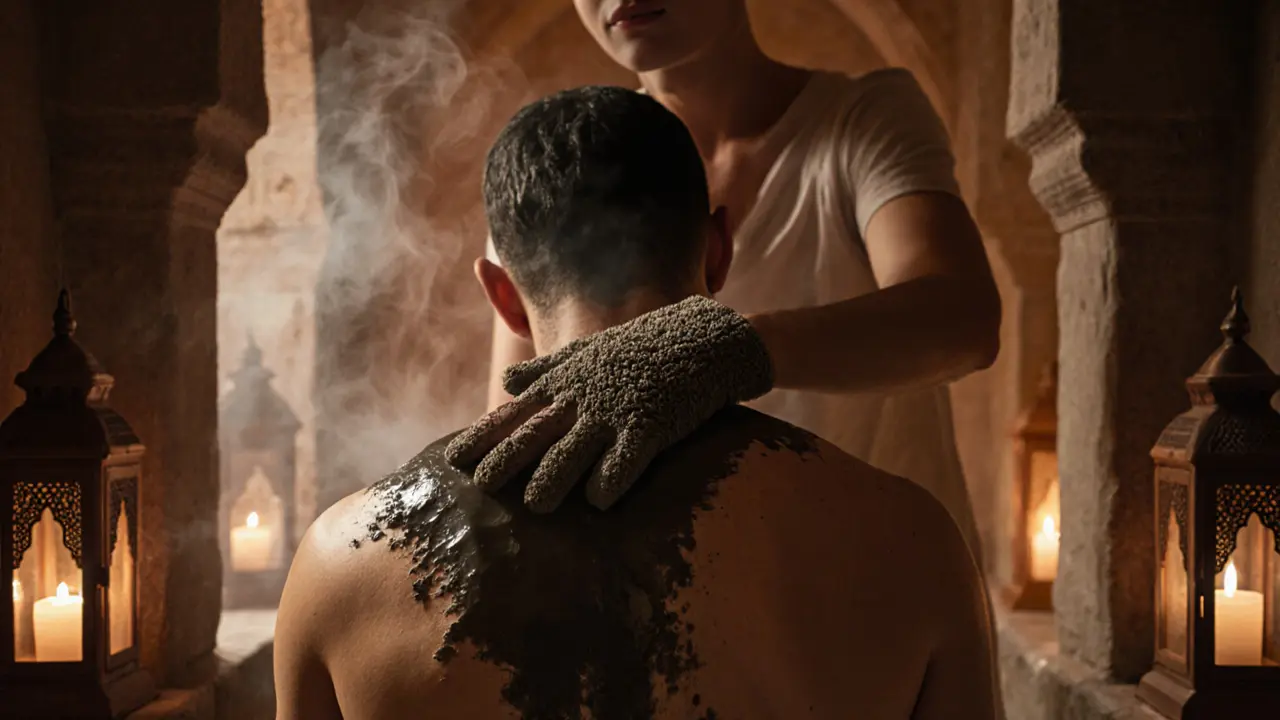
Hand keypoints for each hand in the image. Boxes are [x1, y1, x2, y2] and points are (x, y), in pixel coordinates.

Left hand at [445, 296, 773, 511]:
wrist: (706, 339)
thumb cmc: (645, 349)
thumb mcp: (590, 353)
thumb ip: (547, 370)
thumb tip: (507, 382)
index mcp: (567, 382)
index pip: (515, 413)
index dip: (483, 436)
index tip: (451, 460)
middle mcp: (584, 396)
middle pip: (537, 432)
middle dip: (506, 459)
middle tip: (479, 486)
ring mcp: (618, 410)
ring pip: (578, 448)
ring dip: (555, 476)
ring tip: (536, 504)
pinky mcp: (653, 423)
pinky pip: (629, 456)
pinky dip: (613, 477)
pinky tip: (600, 500)